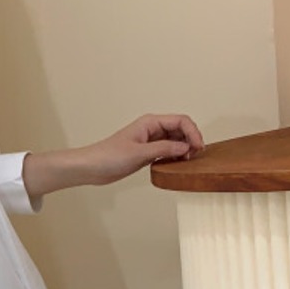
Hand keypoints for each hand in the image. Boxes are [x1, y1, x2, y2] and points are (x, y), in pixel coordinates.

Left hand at [83, 113, 205, 185]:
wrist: (91, 167)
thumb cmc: (109, 156)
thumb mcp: (139, 153)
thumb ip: (164, 149)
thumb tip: (185, 147)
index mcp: (150, 122)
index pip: (181, 121)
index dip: (193, 133)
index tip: (198, 147)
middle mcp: (152, 129)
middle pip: (181, 130)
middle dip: (190, 141)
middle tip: (194, 156)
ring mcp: (150, 141)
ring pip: (175, 141)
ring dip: (183, 149)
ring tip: (186, 161)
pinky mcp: (146, 153)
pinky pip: (167, 151)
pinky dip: (174, 156)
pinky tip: (176, 164)